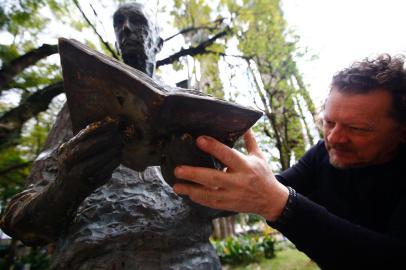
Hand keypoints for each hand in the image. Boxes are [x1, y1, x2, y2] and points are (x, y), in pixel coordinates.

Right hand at [57, 117, 122, 191]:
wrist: (66, 190)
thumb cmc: (77, 164)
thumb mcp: (77, 150)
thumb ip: (90, 140)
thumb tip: (111, 125)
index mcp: (66, 149)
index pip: (81, 136)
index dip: (98, 129)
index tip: (112, 123)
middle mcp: (67, 161)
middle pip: (84, 149)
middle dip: (102, 140)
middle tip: (117, 135)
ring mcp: (74, 174)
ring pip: (91, 163)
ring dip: (108, 153)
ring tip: (120, 146)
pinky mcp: (85, 184)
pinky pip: (99, 174)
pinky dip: (110, 165)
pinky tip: (119, 157)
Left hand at [173, 129, 288, 220]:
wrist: (272, 200)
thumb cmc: (263, 175)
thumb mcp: (259, 156)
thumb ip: (249, 141)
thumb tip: (245, 124)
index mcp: (246, 166)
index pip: (228, 155)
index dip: (213, 147)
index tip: (199, 139)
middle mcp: (239, 181)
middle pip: (213, 178)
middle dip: (194, 174)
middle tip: (178, 169)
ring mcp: (233, 195)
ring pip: (209, 194)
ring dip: (191, 189)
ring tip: (176, 186)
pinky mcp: (229, 205)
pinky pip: (211, 203)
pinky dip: (199, 199)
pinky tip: (187, 194)